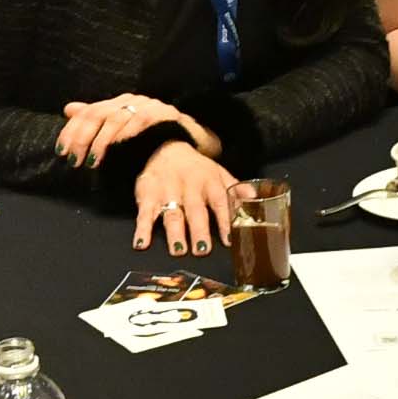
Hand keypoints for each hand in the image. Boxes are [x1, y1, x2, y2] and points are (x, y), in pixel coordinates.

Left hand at [57, 93, 197, 166]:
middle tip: (74, 161)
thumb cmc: (155, 140)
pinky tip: (117, 146)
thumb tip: (68, 109)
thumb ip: (97, 122)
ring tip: (93, 162)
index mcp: (119, 103)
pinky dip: (127, 133)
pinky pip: (142, 120)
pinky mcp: (166, 113)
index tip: (61, 152)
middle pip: (98, 114)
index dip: (72, 131)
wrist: (191, 142)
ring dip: (101, 142)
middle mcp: (132, 100)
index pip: (88, 112)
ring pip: (117, 118)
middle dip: (82, 138)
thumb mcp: (122, 132)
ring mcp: (149, 105)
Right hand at [131, 140, 240, 254]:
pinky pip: (144, 213)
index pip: (220, 203)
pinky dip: (142, 228)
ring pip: (172, 214)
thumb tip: (255, 200)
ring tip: (178, 250)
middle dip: (199, 230)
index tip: (229, 240)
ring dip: (175, 233)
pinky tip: (142, 243)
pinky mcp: (148, 195)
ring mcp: (167, 191)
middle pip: (195, 211)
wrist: (166, 148)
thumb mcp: (219, 174)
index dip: (225, 221)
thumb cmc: (198, 168)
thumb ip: (236, 189)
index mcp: (210, 182)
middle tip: (202, 250)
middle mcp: (189, 187)